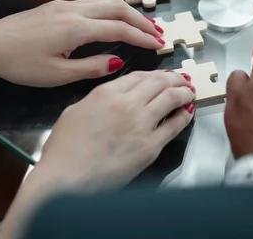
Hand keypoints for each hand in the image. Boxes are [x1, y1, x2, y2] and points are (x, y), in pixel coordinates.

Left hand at [0, 0, 164, 86]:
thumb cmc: (18, 64)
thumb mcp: (56, 75)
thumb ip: (90, 68)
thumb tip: (117, 61)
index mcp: (75, 28)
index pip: (119, 28)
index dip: (141, 36)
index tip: (158, 43)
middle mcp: (72, 10)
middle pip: (117, 7)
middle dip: (141, 19)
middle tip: (157, 32)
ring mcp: (64, 4)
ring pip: (105, 1)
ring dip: (127, 11)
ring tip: (142, 24)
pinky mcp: (56, 5)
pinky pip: (92, 1)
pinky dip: (111, 8)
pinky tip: (115, 17)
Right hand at [0, 71, 195, 238]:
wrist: (65, 178)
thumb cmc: (63, 150)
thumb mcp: (74, 111)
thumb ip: (96, 100)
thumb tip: (110, 100)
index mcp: (106, 92)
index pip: (139, 75)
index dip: (155, 74)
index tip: (163, 75)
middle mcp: (127, 103)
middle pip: (159, 82)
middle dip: (174, 79)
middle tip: (182, 79)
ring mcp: (141, 124)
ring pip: (171, 98)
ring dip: (183, 92)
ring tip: (189, 92)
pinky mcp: (150, 147)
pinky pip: (174, 126)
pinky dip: (183, 116)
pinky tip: (187, 113)